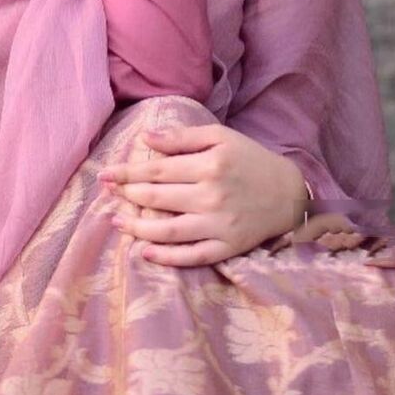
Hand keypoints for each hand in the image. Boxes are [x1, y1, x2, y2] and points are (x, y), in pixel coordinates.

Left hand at [98, 123, 310, 266]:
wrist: (288, 194)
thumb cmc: (250, 159)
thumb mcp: (221, 138)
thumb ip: (182, 137)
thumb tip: (145, 138)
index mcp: (209, 166)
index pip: (157, 170)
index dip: (127, 172)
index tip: (106, 173)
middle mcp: (212, 197)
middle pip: (157, 198)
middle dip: (126, 195)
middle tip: (106, 193)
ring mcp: (219, 226)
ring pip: (168, 231)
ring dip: (137, 227)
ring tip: (116, 221)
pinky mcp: (226, 248)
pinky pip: (190, 256)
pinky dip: (165, 257)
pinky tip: (144, 251)